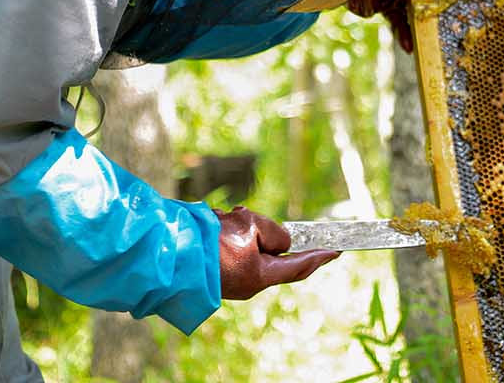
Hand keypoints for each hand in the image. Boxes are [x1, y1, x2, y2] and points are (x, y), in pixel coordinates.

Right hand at [216, 206, 339, 300]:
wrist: (168, 248)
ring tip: (225, 220)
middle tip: (249, 221)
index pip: (297, 267)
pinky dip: (230, 232)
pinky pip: (233, 247)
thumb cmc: (210, 240)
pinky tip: (216, 224)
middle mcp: (247, 283)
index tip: (336, 250)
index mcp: (259, 277)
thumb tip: (280, 242)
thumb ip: (273, 234)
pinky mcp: (216, 268)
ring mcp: (230, 278)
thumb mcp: (250, 228)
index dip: (318, 257)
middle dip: (264, 232)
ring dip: (244, 228)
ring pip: (251, 246)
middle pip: (272, 255)